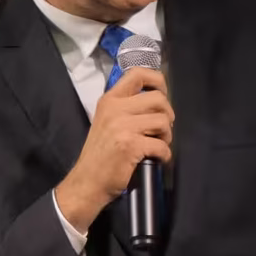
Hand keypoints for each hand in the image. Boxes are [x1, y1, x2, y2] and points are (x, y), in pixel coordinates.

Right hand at [54, 67, 173, 233]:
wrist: (87, 182)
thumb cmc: (100, 154)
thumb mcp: (107, 121)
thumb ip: (126, 107)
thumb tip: (157, 100)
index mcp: (110, 100)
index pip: (138, 74)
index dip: (157, 80)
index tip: (162, 94)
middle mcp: (115, 109)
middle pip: (158, 98)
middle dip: (167, 115)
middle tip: (162, 129)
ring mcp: (122, 126)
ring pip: (163, 121)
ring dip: (166, 136)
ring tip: (158, 144)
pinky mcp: (131, 145)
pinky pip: (161, 145)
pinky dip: (164, 154)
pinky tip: (157, 158)